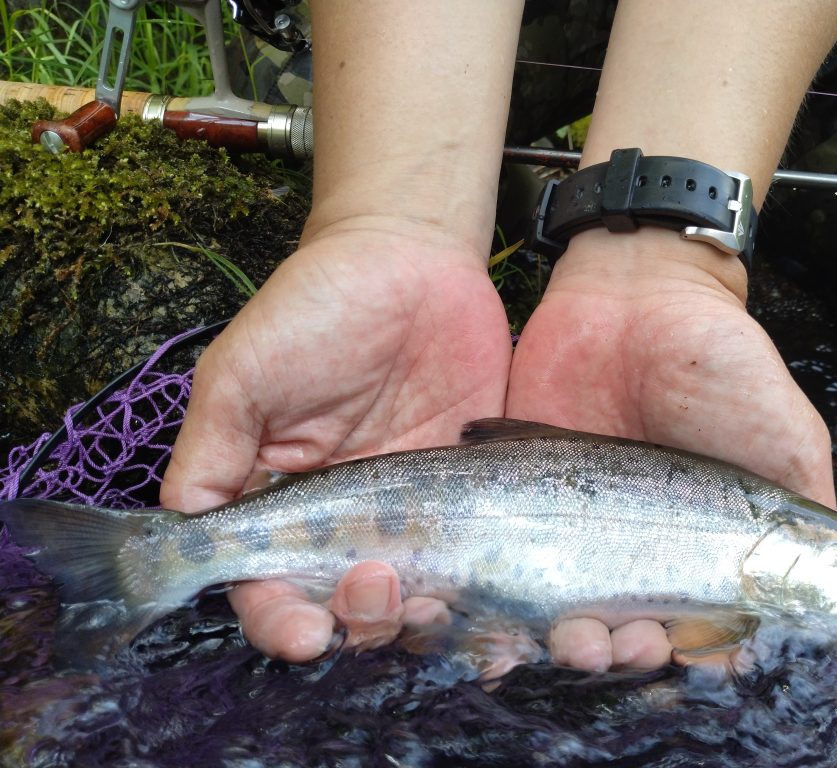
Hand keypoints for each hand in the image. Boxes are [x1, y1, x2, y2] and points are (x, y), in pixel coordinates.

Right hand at [160, 223, 511, 661]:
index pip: (268, 583)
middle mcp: (344, 516)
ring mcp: (410, 508)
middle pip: (342, 603)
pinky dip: (476, 595)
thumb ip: (211, 453)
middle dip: (356, 619)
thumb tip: (184, 538)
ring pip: (410, 594)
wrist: (411, 257)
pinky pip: (472, 558)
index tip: (304, 634)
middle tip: (377, 591)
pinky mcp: (467, 490)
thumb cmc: (315, 306)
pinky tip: (486, 606)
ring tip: (426, 599)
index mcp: (278, 497)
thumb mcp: (243, 372)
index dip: (279, 620)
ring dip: (413, 617)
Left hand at [505, 228, 835, 671]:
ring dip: (561, 641)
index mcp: (692, 547)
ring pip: (555, 611)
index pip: (686, 629)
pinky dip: (491, 605)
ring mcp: (567, 526)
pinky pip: (497, 560)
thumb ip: (807, 517)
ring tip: (568, 638)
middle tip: (616, 645)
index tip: (678, 657)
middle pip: (615, 631)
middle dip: (617, 654)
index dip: (681, 655)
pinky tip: (494, 629)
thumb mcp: (785, 438)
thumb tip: (830, 605)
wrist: (634, 293)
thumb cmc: (721, 364)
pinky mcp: (514, 496)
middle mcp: (629, 548)